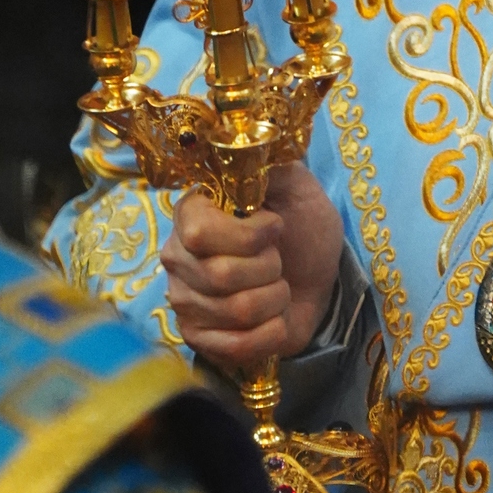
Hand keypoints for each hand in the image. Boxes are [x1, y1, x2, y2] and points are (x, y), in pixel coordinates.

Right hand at [161, 163, 343, 373]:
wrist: (315, 275)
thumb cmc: (301, 226)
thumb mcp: (296, 186)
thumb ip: (271, 163)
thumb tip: (248, 146)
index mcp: (191, 213)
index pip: (199, 231)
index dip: (248, 235)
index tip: (276, 226)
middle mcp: (178, 257)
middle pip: (221, 275)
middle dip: (270, 267)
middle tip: (278, 259)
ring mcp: (185, 302)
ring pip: (236, 311)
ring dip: (276, 298)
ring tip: (277, 286)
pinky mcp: (201, 340)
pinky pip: (239, 346)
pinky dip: (272, 331)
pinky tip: (274, 317)